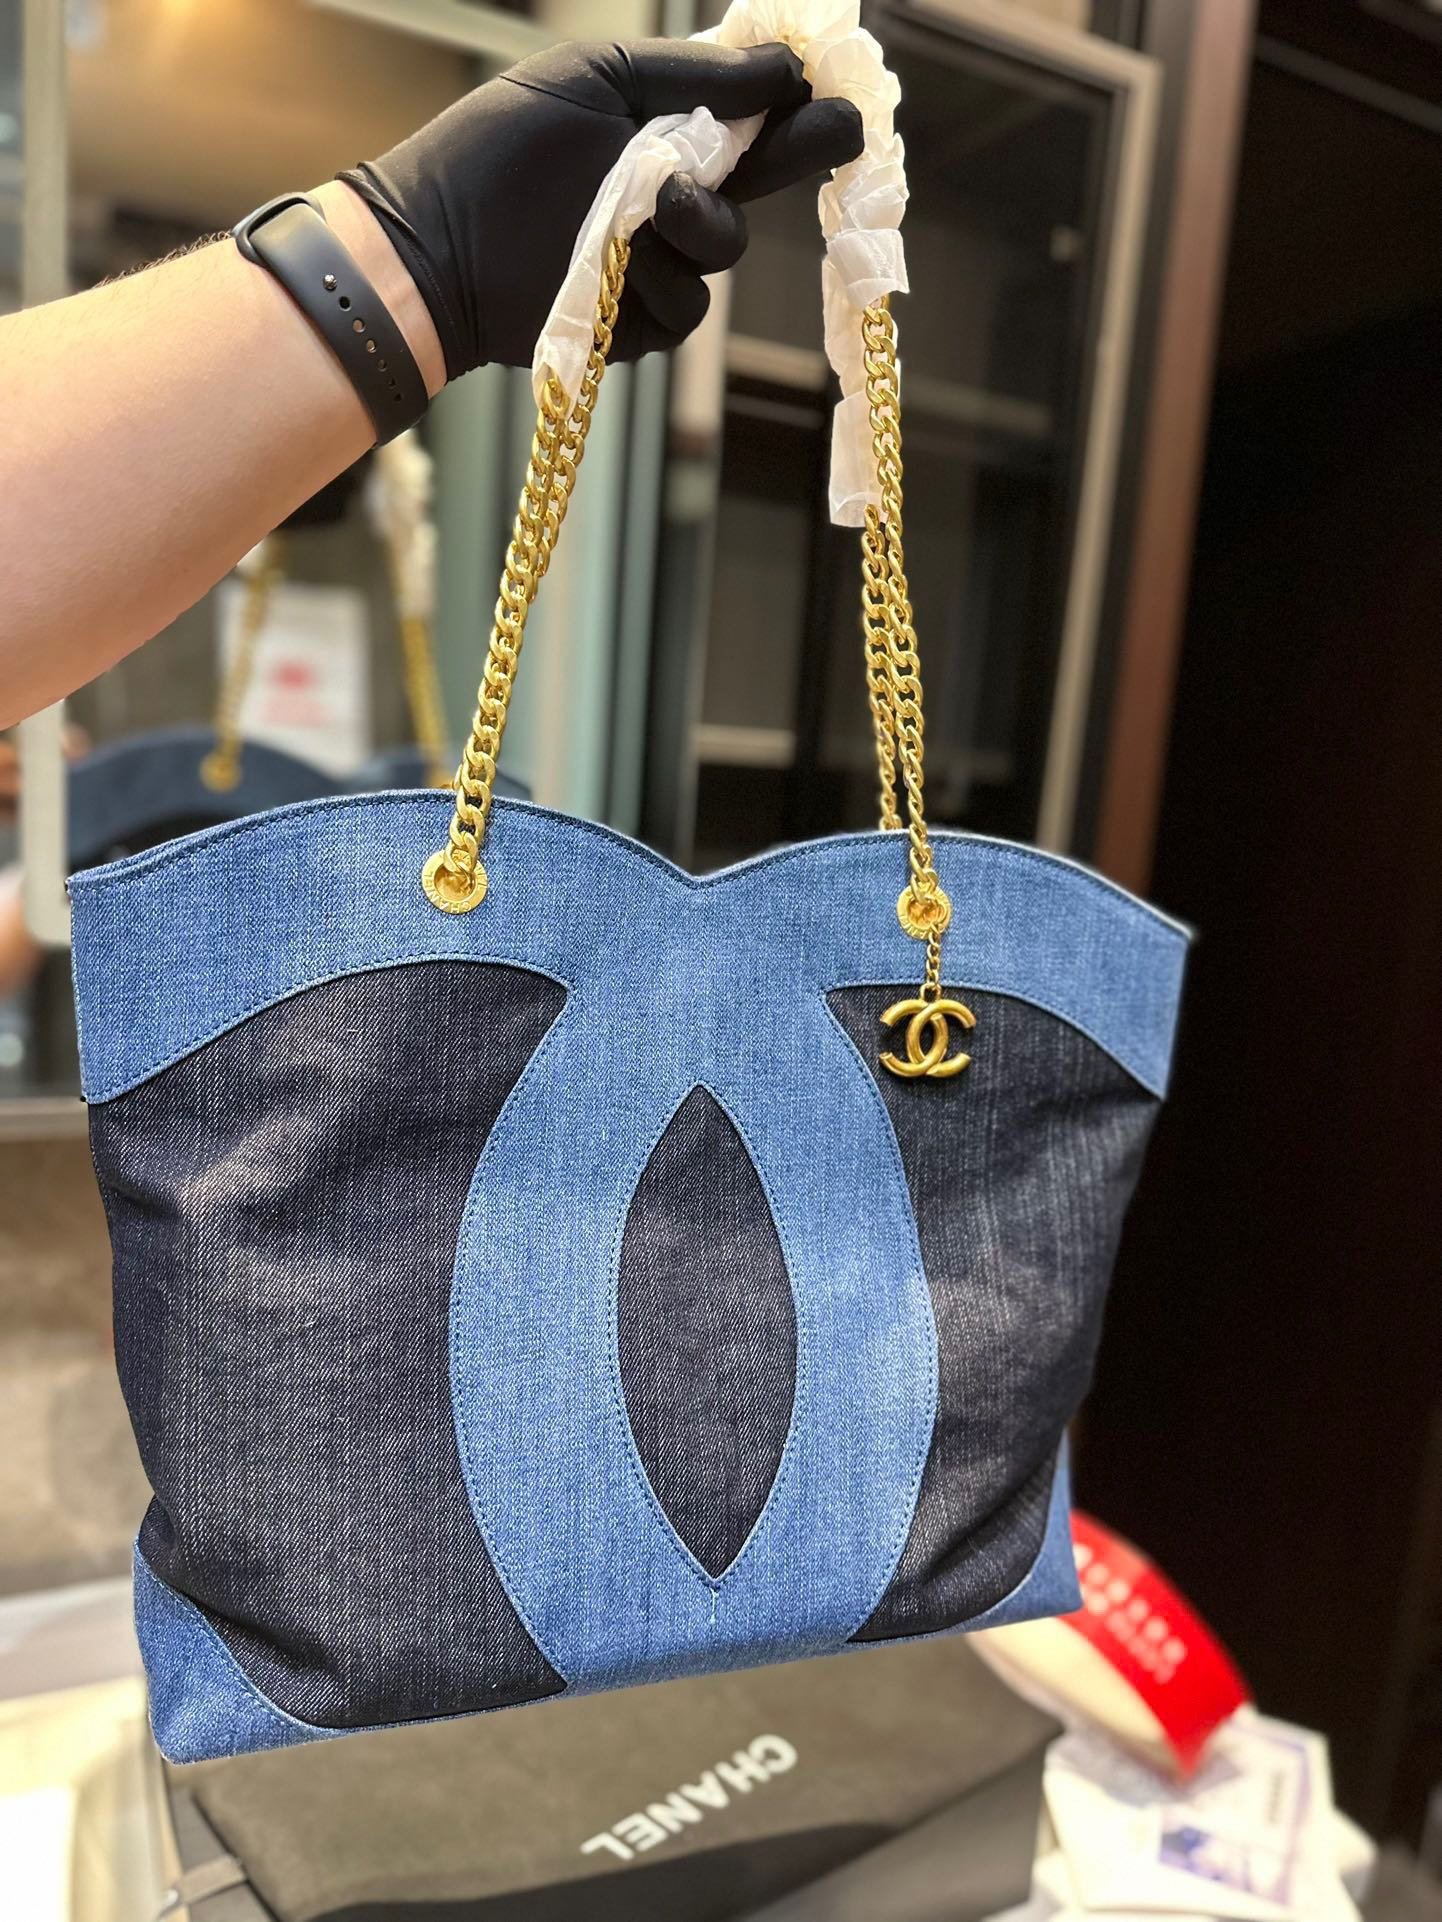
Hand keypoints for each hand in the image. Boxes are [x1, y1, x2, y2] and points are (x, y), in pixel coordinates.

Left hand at [341, 39, 862, 379]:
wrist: (437, 243)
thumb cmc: (500, 148)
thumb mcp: (594, 78)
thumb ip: (690, 74)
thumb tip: (783, 63)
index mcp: (666, 126)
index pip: (756, 112)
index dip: (800, 102)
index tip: (833, 88)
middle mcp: (674, 192)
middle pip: (766, 175)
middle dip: (806, 148)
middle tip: (842, 132)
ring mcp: (660, 260)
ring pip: (726, 247)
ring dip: (699, 224)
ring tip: (649, 208)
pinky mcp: (640, 322)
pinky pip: (685, 307)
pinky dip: (656, 283)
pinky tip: (613, 268)